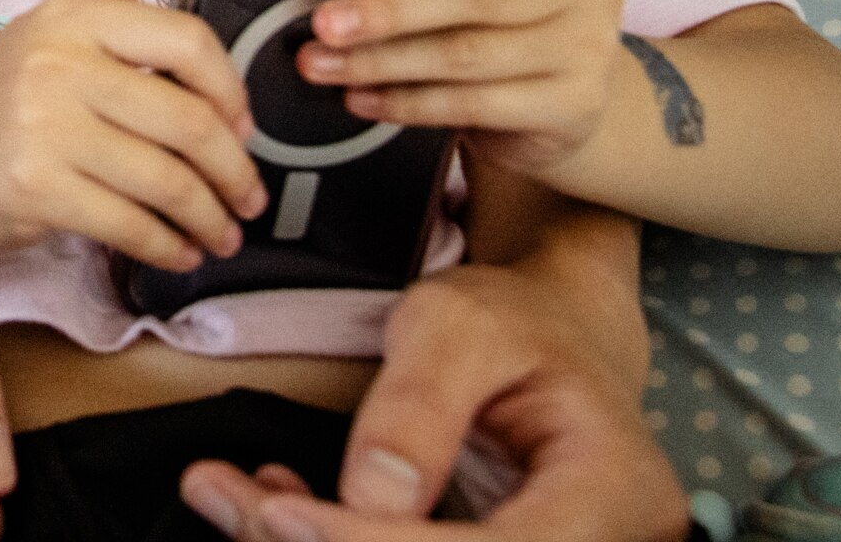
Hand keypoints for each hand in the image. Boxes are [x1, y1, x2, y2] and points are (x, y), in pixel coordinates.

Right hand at [0, 0, 266, 273]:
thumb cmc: (4, 100)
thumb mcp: (48, 34)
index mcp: (72, 20)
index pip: (184, 40)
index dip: (230, 88)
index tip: (244, 127)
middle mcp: (58, 65)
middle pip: (186, 121)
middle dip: (233, 171)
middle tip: (249, 198)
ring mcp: (45, 128)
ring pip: (166, 181)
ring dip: (209, 217)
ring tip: (224, 234)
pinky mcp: (37, 189)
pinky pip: (130, 224)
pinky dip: (167, 246)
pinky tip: (182, 253)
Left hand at [177, 262, 685, 541]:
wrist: (554, 336)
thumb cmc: (517, 320)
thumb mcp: (462, 321)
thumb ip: (419, 403)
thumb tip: (372, 498)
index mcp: (613, 493)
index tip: (279, 514)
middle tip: (227, 499)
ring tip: (234, 496)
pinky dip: (331, 540)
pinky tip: (272, 505)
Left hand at [292, 0, 625, 177]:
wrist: (576, 108)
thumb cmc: (512, 22)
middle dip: (394, 8)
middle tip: (327, 20)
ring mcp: (585, 50)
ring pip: (465, 54)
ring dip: (381, 61)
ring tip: (322, 62)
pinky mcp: (571, 107)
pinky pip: (472, 103)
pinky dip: (407, 101)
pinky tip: (364, 96)